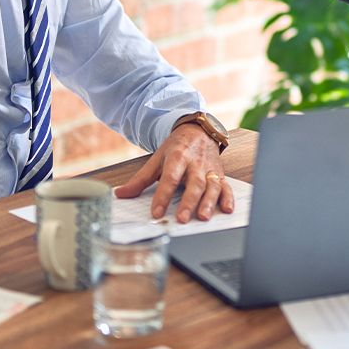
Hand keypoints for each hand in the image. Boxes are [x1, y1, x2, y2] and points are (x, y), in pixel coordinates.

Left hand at [113, 125, 233, 222]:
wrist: (199, 131)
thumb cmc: (178, 147)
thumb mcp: (157, 159)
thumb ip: (141, 179)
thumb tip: (121, 194)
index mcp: (178, 157)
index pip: (170, 178)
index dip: (163, 196)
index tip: (156, 212)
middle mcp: (196, 163)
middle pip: (194, 183)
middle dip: (189, 201)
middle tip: (181, 218)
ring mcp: (210, 169)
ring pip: (212, 186)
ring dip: (209, 202)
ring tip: (203, 216)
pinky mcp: (220, 174)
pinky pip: (226, 186)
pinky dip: (228, 198)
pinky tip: (227, 209)